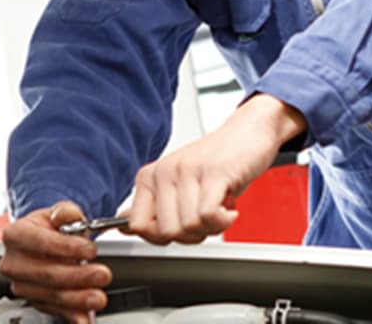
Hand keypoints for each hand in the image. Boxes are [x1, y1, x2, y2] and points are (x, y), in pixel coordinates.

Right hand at [0, 201, 112, 323]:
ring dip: (78, 299)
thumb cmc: (49, 228)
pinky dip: (72, 315)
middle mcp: (13, 263)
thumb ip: (65, 212)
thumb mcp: (57, 213)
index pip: (40, 242)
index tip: (90, 249)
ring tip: (98, 297)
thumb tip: (70, 215)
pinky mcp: (35, 301)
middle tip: (102, 274)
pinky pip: (55, 310)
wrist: (43, 245)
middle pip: (47, 273)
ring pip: (52, 295)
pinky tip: (84, 318)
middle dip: (78, 276)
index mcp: (15, 235)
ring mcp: (22, 285)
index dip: (66, 247)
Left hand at [125, 94, 305, 243]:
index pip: (137, 225)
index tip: (180, 228)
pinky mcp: (214, 173)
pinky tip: (230, 210)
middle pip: (166, 232)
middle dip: (191, 236)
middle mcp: (165, 171)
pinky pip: (209, 216)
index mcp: (150, 176)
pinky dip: (224, 222)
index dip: (160, 238)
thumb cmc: (214, 163)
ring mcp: (188, 171)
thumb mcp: (177, 184)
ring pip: (189, 227)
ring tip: (220, 209)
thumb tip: (123, 228)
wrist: (247, 132)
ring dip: (212, 228)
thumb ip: (152, 207)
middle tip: (206, 218)